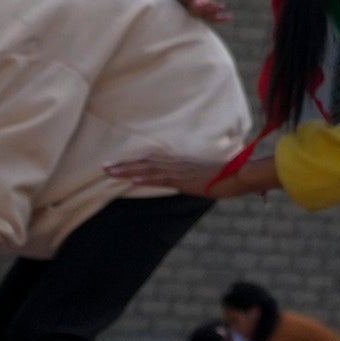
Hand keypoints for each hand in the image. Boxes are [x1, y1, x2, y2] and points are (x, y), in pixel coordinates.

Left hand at [102, 146, 233, 195]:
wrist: (235, 175)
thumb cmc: (222, 174)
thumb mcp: (201, 173)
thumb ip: (189, 174)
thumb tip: (183, 178)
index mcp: (177, 162)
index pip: (150, 160)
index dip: (132, 162)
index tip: (116, 163)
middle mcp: (175, 164)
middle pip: (144, 163)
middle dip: (123, 166)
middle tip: (104, 166)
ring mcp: (179, 171)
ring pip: (148, 170)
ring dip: (128, 171)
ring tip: (110, 172)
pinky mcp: (184, 179)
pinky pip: (162, 179)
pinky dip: (148, 178)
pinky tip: (135, 179)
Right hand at [158, 0, 225, 25]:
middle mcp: (186, 5)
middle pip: (195, 10)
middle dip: (207, 8)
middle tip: (218, 5)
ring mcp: (194, 10)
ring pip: (203, 15)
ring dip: (214, 13)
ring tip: (223, 8)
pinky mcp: (202, 11)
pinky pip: (210, 17)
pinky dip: (219, 18)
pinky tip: (228, 17)